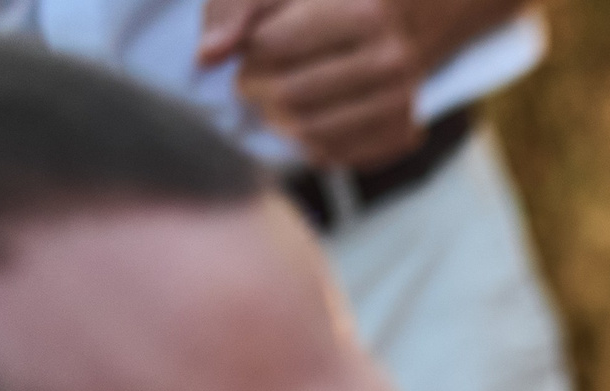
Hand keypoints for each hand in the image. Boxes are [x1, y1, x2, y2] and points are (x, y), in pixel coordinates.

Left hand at [199, 0, 426, 170]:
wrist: (391, 29)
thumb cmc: (321, 5)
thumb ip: (233, 10)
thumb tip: (207, 57)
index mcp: (364, 12)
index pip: (271, 47)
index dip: (246, 52)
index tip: (248, 50)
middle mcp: (392, 60)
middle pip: (289, 95)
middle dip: (257, 91)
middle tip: (253, 83)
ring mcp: (402, 103)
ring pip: (309, 133)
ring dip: (277, 122)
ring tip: (273, 103)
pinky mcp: (402, 136)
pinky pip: (332, 156)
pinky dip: (306, 143)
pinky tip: (305, 120)